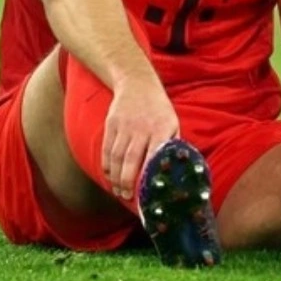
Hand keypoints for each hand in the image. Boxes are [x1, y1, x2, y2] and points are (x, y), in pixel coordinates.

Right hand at [102, 84, 178, 200]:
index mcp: (161, 129)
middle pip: (130, 160)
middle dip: (127, 182)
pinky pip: (106, 148)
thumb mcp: (173, 123)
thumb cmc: (159, 110)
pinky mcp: (111, 124)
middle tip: (127, 197)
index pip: (154, 157)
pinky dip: (106, 165)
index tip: (147, 193)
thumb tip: (174, 171)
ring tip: (118, 191)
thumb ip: (172, 145)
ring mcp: (124, 126)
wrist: (138, 83)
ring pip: (116, 157)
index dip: (148, 176)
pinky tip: (109, 176)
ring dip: (115, 177)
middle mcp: (141, 128)